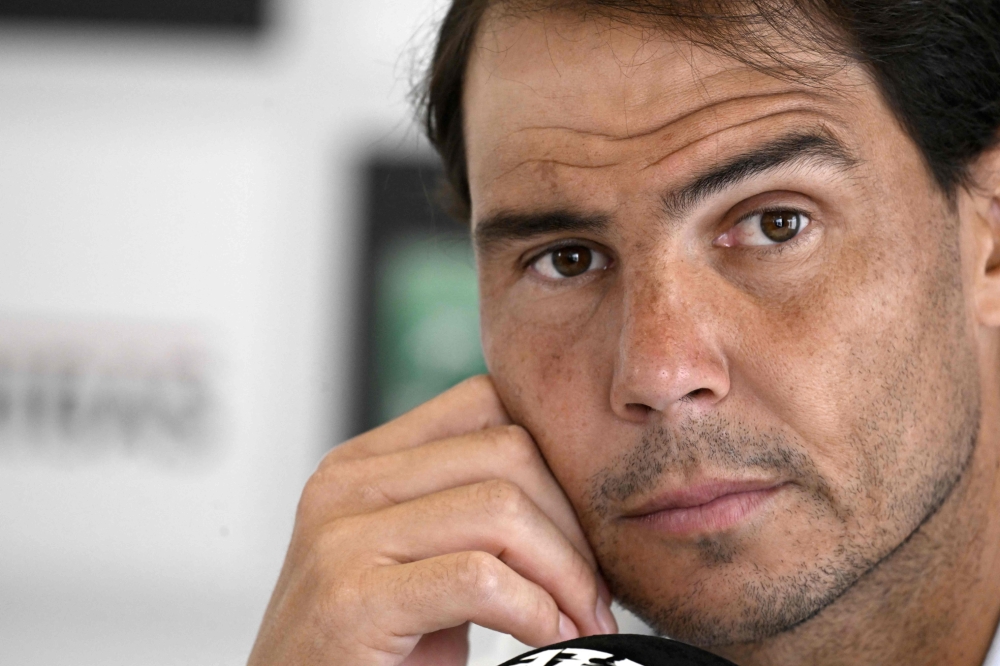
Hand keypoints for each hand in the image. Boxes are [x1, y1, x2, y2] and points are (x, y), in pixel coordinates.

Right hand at [247, 375, 616, 665]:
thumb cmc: (369, 654)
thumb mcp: (418, 563)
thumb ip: (468, 516)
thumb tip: (577, 498)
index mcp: (363, 464)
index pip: (486, 403)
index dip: (555, 459)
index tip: (582, 527)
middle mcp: (346, 485)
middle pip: (507, 451)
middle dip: (573, 524)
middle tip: (593, 592)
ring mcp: (340, 537)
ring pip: (501, 508)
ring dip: (565, 573)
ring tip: (580, 620)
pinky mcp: (350, 600)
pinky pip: (480, 579)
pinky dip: (535, 611)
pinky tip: (545, 637)